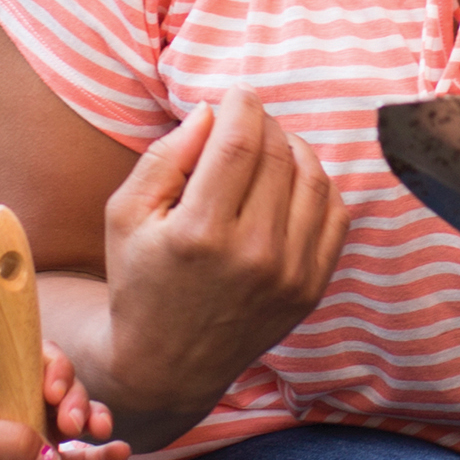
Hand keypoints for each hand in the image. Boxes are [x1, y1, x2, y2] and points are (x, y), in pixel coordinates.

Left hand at [0, 342, 127, 459]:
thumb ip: (11, 438)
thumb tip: (52, 456)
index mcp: (1, 390)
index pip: (36, 362)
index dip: (54, 367)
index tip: (53, 389)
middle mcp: (24, 410)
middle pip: (65, 389)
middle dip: (76, 398)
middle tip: (70, 424)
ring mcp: (41, 443)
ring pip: (81, 420)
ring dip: (95, 417)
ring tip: (97, 431)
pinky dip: (106, 456)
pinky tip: (120, 451)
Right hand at [103, 94, 343, 420]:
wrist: (167, 364)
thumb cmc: (140, 280)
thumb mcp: (125, 214)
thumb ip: (166, 156)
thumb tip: (212, 112)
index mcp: (200, 232)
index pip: (241, 139)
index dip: (241, 103)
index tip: (233, 94)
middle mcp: (253, 254)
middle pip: (278, 152)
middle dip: (263, 122)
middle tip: (243, 121)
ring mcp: (290, 274)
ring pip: (313, 177)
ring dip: (292, 148)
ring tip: (266, 147)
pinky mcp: (312, 288)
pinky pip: (335, 213)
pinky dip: (317, 184)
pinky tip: (289, 182)